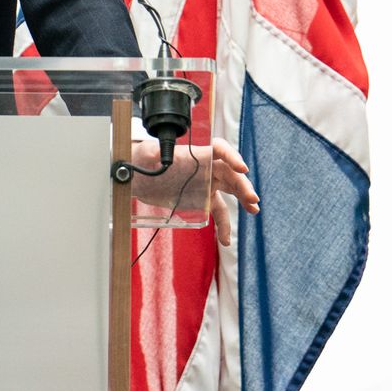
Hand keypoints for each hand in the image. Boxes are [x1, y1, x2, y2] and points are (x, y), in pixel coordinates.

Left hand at [126, 136, 260, 244]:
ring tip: (254, 210)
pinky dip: (224, 225)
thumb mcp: (144, 154)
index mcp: (195, 155)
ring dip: (243, 199)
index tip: (242, 169)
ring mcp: (205, 183)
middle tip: (252, 199)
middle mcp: (205, 167)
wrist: (138, 176)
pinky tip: (225, 240)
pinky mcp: (202, 199)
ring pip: (230, 190)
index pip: (219, 150)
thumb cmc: (141, 160)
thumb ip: (152, 152)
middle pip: (230, 173)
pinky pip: (218, 211)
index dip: (232, 157)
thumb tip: (157, 152)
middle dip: (243, 185)